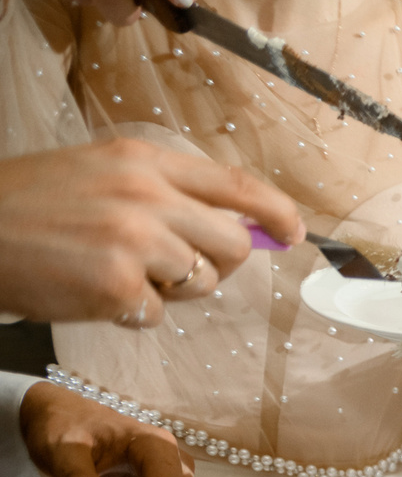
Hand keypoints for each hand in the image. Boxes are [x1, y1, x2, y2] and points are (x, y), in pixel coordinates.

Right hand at [0, 141, 303, 326]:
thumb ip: (165, 193)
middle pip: (234, 244)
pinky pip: (156, 315)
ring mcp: (134, 241)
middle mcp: (146, 194)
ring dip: (171, 291)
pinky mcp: (118, 286)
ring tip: (121, 274)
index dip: (275, 211)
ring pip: (201, 282)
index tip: (294, 232)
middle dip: (219, 265)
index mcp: (143, 161)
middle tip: (179, 269)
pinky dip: (130, 313)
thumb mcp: (99, 174)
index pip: (236, 185)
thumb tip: (242, 228)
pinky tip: (92, 291)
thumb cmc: (31, 207)